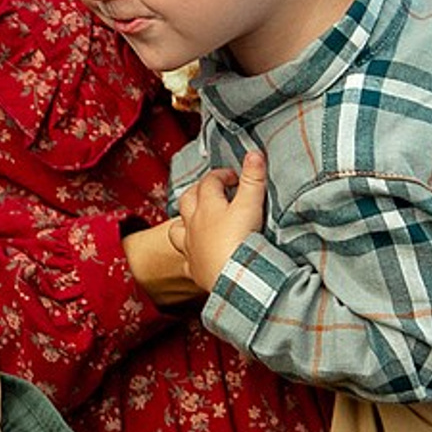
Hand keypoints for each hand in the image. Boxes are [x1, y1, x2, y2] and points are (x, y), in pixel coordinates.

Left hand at [176, 148, 266, 293]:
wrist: (234, 277)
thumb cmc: (241, 240)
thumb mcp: (251, 205)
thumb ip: (253, 179)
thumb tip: (254, 153)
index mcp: (206, 206)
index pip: (209, 182)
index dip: (221, 175)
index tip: (235, 177)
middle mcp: (193, 225)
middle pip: (187, 201)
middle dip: (198, 192)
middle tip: (213, 192)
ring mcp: (190, 247)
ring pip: (177, 229)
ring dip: (183, 221)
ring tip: (194, 220)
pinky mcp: (194, 269)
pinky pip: (186, 261)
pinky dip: (190, 255)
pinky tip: (196, 256)